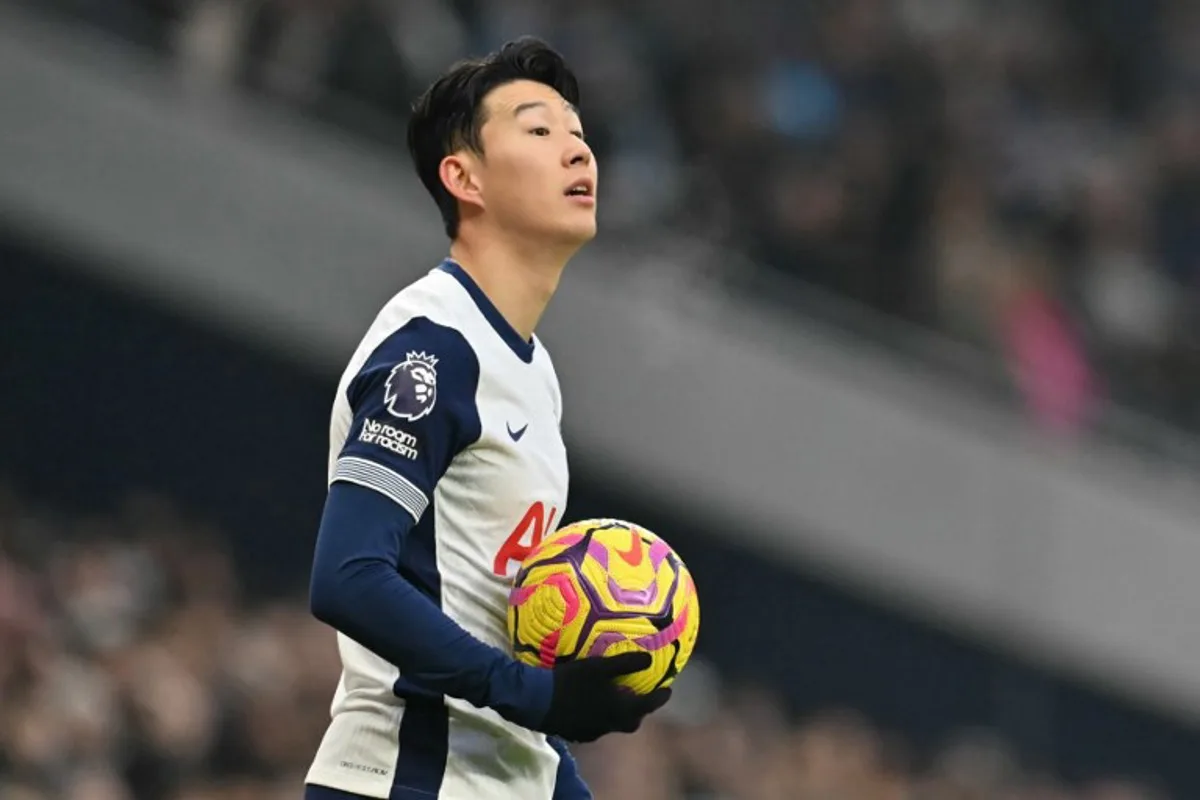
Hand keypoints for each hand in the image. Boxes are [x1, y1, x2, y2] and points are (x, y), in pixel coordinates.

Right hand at [539, 652, 671, 742]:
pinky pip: (596, 725)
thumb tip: (649, 658)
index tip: (668, 690)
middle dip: (639, 710)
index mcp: (619, 712)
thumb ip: (625, 663)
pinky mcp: (576, 733)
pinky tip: (591, 704)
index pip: (647, 706)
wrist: (536, 701)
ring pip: (612, 724)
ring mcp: (591, 732)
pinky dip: (600, 715)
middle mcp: (609, 726)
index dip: (659, 698)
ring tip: (615, 697)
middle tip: (640, 695)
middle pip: (631, 721)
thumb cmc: (571, 682)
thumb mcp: (599, 667)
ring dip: (618, 712)